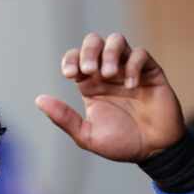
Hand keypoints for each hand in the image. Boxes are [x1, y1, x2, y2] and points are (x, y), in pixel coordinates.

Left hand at [36, 33, 184, 161]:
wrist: (153, 152)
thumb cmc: (121, 143)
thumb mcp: (87, 135)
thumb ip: (64, 118)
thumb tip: (39, 100)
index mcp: (90, 85)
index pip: (75, 58)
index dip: (70, 59)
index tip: (70, 74)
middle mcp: (108, 74)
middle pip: (94, 42)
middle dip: (88, 50)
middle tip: (89, 71)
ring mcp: (129, 70)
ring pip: (117, 40)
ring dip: (109, 52)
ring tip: (108, 74)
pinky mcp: (151, 72)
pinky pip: (140, 54)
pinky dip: (132, 65)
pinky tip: (130, 85)